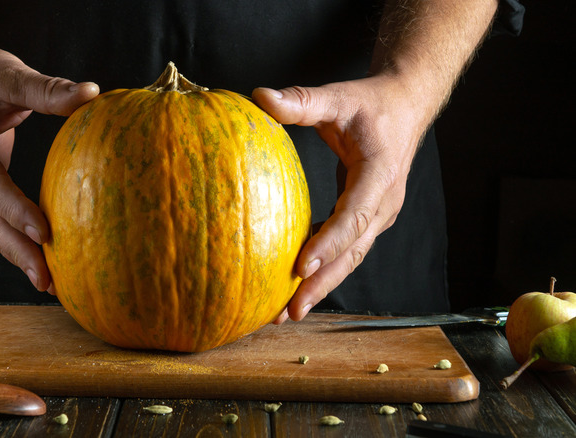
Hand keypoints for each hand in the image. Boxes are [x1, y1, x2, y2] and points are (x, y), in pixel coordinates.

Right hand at [0, 44, 98, 292]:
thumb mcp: (9, 74)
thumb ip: (47, 89)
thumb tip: (91, 93)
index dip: (16, 209)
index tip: (45, 232)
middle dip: (16, 251)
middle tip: (46, 279)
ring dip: (16, 255)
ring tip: (46, 282)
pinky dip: (16, 241)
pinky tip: (41, 259)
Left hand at [253, 75, 431, 321]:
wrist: (406, 106)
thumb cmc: (371, 103)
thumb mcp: (337, 97)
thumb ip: (301, 100)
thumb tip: (259, 97)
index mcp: (380, 175)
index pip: (353, 216)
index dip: (329, 243)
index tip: (302, 266)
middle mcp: (384, 203)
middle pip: (353, 251)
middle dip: (323, 283)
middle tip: (291, 311)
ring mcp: (379, 214)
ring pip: (352, 257)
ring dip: (323, 285)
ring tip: (290, 311)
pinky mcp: (370, 218)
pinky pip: (348, 248)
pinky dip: (325, 268)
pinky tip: (298, 282)